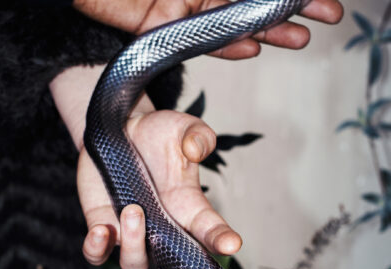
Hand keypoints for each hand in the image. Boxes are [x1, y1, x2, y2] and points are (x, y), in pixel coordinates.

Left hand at [74, 0, 342, 57]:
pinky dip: (224, 46)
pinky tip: (250, 49)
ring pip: (232, 23)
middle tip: (324, 20)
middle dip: (290, 9)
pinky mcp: (159, 28)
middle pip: (251, 2)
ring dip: (267, 31)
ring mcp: (182, 7)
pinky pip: (197, 42)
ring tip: (299, 39)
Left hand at [78, 95, 241, 268]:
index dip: (221, 241)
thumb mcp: (182, 127)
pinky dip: (96, 249)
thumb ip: (198, 135)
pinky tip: (99, 231)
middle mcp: (163, 229)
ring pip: (135, 264)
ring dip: (134, 246)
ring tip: (133, 211)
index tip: (231, 243)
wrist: (118, 130)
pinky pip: (97, 254)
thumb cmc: (156, 133)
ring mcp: (132, 233)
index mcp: (189, 209)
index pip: (209, 234)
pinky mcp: (102, 227)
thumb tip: (196, 150)